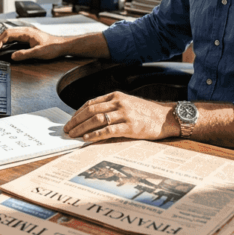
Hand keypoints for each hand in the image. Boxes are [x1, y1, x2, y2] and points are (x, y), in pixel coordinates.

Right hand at [0, 26, 66, 60]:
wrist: (62, 46)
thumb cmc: (52, 47)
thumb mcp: (38, 53)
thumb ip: (25, 54)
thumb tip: (12, 56)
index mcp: (27, 32)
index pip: (9, 34)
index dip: (0, 41)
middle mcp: (26, 31)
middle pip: (8, 32)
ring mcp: (28, 33)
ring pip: (11, 33)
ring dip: (3, 39)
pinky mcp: (29, 37)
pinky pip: (16, 36)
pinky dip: (8, 40)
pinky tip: (6, 44)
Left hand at [64, 92, 178, 142]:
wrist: (166, 117)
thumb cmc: (146, 112)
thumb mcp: (127, 103)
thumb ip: (112, 107)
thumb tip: (92, 118)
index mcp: (116, 95)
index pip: (91, 103)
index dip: (78, 113)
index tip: (70, 121)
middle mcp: (119, 102)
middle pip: (91, 110)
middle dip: (76, 121)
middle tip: (67, 129)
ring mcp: (125, 114)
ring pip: (97, 119)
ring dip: (82, 128)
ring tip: (73, 135)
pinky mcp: (130, 126)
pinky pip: (108, 131)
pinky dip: (95, 134)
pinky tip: (87, 138)